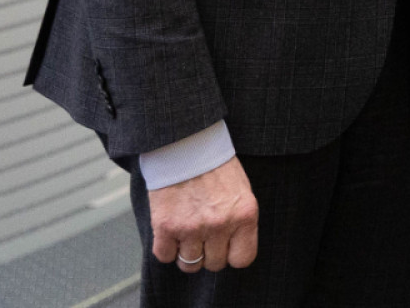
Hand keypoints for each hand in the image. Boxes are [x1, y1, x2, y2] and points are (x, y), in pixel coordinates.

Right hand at [149, 156, 257, 272]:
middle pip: (214, 264)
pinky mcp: (166, 226)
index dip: (232, 255)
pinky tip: (170, 231)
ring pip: (189, 264)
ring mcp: (192, 227)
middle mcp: (221, 224)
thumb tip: (233, 250)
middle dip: (209, 253)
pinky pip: (164, 256)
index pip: (243, 259)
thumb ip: (240, 221)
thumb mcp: (241, 192)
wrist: (188, 145)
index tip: (226, 247)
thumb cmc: (216, 167)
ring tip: (187, 233)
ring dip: (186, 252)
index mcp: (245, 215)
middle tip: (204, 235)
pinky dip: (166, 247)